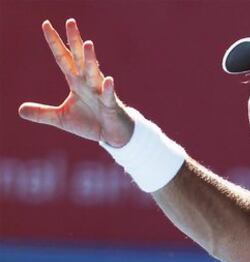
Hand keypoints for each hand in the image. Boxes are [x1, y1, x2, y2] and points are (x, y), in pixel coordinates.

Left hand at [19, 19, 133, 146]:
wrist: (112, 134)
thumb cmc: (90, 122)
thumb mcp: (62, 118)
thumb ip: (42, 113)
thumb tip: (19, 110)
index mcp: (76, 83)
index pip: (63, 59)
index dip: (55, 43)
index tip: (46, 24)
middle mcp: (88, 83)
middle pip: (79, 59)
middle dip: (74, 41)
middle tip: (70, 22)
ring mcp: (100, 92)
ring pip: (94, 74)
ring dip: (90, 60)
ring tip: (87, 44)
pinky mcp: (110, 105)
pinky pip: (108, 95)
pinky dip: (108, 88)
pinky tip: (108, 79)